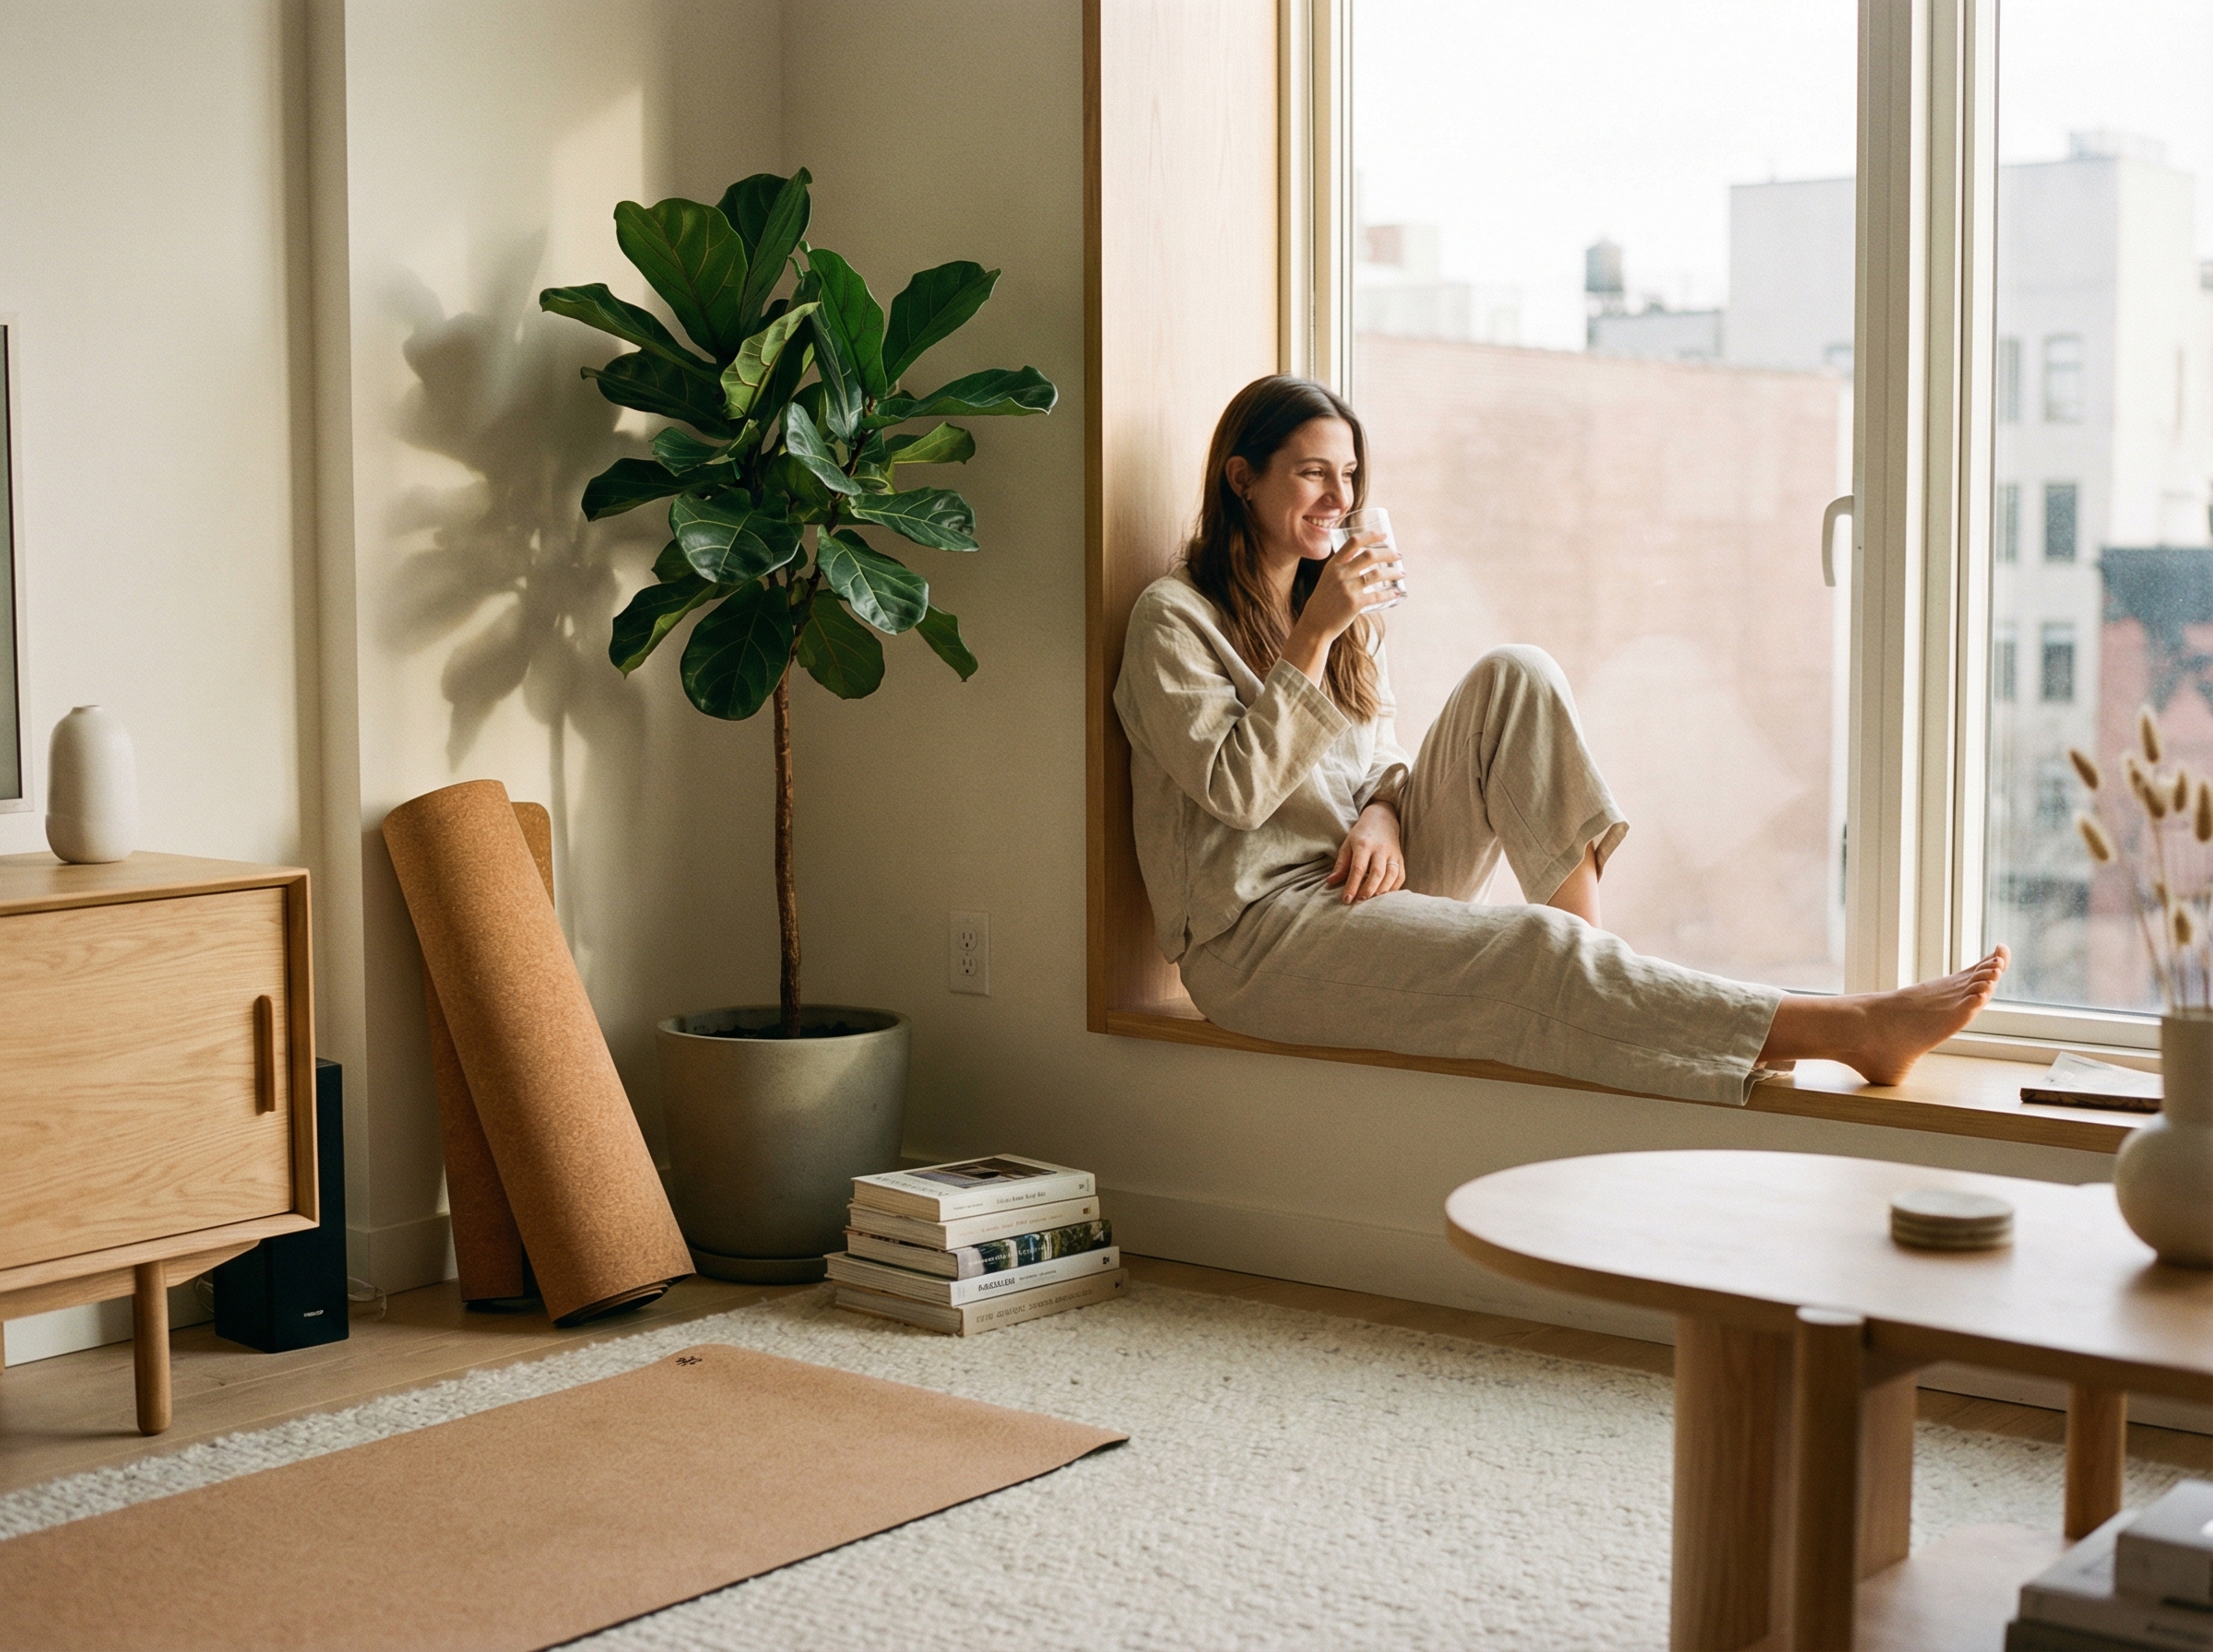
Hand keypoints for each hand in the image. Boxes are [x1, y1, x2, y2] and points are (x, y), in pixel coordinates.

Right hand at [1282, 534, 1406, 684]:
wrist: (1315, 624)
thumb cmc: (1324, 601)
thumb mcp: (1328, 579)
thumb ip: (1343, 567)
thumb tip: (1366, 558)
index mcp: (1333, 565)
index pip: (1354, 542)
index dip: (1371, 535)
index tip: (1384, 535)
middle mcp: (1340, 574)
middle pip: (1370, 555)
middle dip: (1388, 553)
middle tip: (1398, 555)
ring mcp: (1347, 589)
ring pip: (1377, 574)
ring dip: (1393, 572)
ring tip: (1401, 573)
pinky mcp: (1354, 604)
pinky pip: (1378, 595)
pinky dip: (1390, 593)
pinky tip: (1397, 592)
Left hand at [1326, 801, 1405, 904]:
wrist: (1382, 820)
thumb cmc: (1361, 836)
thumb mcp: (1347, 846)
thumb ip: (1341, 865)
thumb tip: (1330, 882)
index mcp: (1363, 845)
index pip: (1358, 868)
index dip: (1352, 886)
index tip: (1346, 899)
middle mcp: (1380, 849)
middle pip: (1377, 873)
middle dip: (1368, 890)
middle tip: (1359, 901)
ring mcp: (1393, 854)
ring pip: (1391, 875)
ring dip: (1382, 890)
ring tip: (1372, 900)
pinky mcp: (1401, 858)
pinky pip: (1401, 876)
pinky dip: (1394, 888)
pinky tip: (1384, 895)